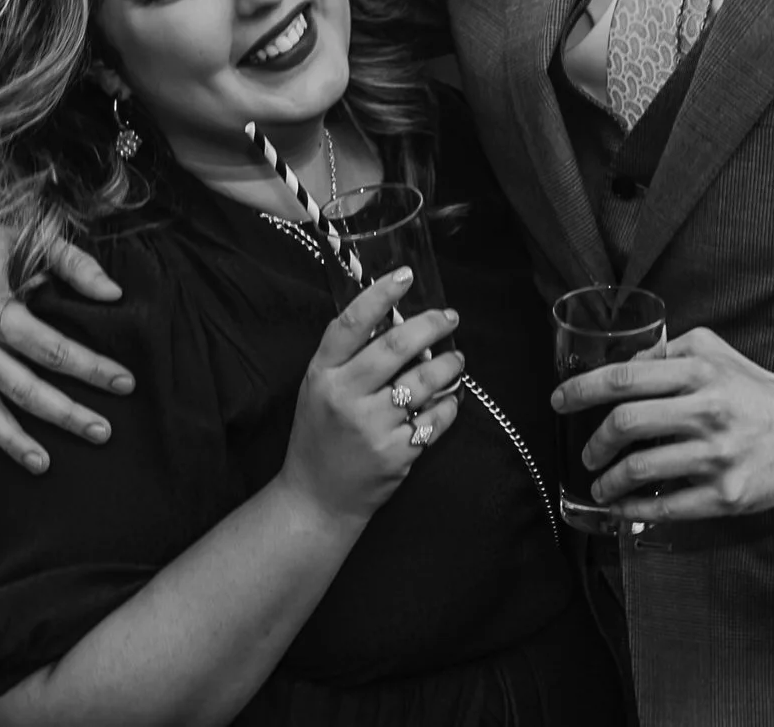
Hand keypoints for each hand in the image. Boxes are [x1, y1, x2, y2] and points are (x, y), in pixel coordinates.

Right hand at [0, 190, 134, 477]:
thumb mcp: (34, 238)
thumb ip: (76, 265)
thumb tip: (115, 296)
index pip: (51, 349)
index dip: (90, 367)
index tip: (125, 382)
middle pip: (23, 388)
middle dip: (65, 413)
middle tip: (103, 432)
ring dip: (14, 441)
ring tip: (47, 466)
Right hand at [276, 270, 463, 523]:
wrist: (316, 498)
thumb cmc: (319, 435)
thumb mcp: (317, 389)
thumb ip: (347, 358)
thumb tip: (394, 319)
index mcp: (322, 375)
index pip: (352, 323)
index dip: (380, 294)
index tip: (405, 275)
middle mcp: (346, 397)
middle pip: (397, 346)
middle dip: (431, 325)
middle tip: (449, 316)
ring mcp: (372, 427)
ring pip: (424, 382)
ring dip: (449, 365)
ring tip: (457, 359)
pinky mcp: (396, 454)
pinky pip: (435, 419)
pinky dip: (450, 404)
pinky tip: (451, 397)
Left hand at [555, 327, 773, 520]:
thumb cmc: (754, 390)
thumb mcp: (713, 352)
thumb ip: (666, 352)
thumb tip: (622, 367)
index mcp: (698, 373)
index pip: (624, 378)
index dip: (581, 390)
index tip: (558, 402)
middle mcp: (705, 411)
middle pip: (624, 424)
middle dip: (593, 443)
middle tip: (588, 453)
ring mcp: (716, 456)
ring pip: (639, 470)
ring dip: (608, 482)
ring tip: (602, 485)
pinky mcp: (726, 494)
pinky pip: (665, 507)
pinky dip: (633, 511)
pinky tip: (622, 510)